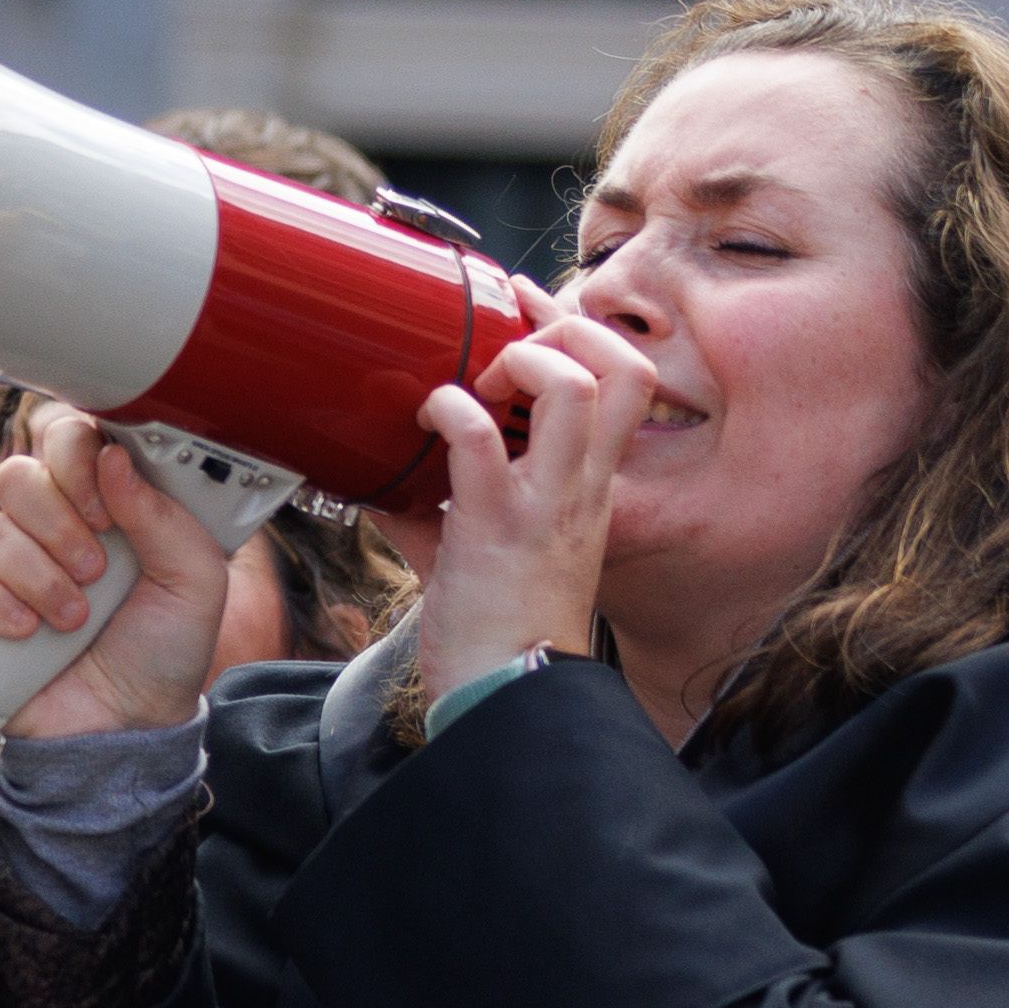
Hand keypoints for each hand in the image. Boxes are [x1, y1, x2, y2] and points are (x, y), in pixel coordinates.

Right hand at [0, 406, 238, 740]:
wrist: (130, 728)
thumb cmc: (164, 652)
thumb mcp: (197, 580)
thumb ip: (165, 514)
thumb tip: (113, 456)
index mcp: (102, 503)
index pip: (64, 436)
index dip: (75, 455)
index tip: (105, 504)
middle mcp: (50, 527)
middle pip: (18, 474)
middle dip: (60, 521)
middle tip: (96, 566)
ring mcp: (7, 570)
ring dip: (42, 576)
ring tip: (76, 618)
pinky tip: (29, 632)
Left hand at [386, 295, 659, 700]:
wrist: (506, 696)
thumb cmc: (498, 632)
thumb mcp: (483, 553)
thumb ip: (440, 508)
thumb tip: (382, 481)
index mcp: (591, 487)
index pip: (626, 383)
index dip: (584, 334)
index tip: (530, 311)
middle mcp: (581, 486)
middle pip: (625, 368)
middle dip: (568, 332)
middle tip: (507, 348)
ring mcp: (545, 501)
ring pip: (574, 387)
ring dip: (520, 361)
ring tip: (477, 383)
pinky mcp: (494, 523)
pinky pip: (479, 438)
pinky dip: (447, 409)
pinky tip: (425, 418)